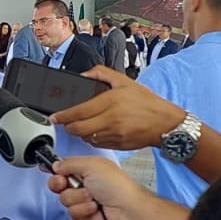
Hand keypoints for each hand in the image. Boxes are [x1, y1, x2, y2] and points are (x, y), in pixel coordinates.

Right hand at [47, 157, 155, 219]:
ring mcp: (83, 200)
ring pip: (64, 200)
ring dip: (78, 198)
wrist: (127, 209)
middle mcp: (83, 183)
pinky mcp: (84, 214)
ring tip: (92, 197)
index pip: (62, 168)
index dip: (55, 170)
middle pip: (57, 184)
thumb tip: (55, 165)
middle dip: (61, 184)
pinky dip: (83, 210)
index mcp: (85, 169)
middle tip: (67, 183)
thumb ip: (69, 163)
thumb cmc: (117, 185)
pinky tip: (95, 208)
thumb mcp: (91, 165)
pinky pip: (72, 213)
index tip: (51, 170)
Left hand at [52, 67, 183, 149]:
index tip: (54, 117)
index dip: (62, 116)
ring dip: (80, 132)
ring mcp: (114, 134)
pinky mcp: (117, 145)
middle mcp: (111, 120)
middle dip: (67, 126)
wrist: (166, 124)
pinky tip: (95, 131)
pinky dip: (91, 138)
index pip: (78, 112)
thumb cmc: (148, 103)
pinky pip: (97, 144)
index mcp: (111, 101)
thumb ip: (102, 74)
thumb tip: (84, 75)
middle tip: (65, 122)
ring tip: (81, 125)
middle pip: (77, 129)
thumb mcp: (125, 81)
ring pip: (86, 137)